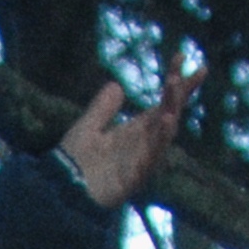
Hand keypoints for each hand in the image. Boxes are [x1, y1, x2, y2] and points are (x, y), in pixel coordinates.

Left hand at [60, 52, 202, 210]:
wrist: (59, 191)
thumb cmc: (74, 163)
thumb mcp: (88, 128)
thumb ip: (103, 109)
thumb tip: (116, 86)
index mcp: (135, 132)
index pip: (162, 104)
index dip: (175, 84)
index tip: (181, 57)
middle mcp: (143, 145)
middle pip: (168, 115)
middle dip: (178, 94)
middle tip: (188, 73)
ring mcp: (140, 162)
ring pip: (163, 136)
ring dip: (170, 115)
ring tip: (174, 92)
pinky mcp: (132, 179)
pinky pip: (150, 161)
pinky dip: (157, 144)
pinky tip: (166, 122)